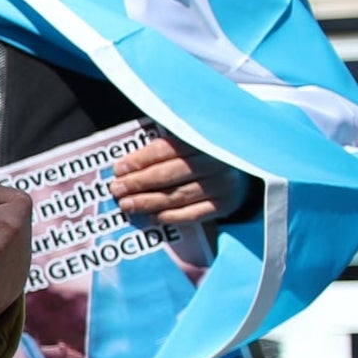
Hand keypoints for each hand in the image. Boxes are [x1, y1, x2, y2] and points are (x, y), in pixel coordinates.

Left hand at [112, 134, 246, 223]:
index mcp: (203, 140)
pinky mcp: (225, 205)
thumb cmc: (200, 156)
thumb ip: (161, 148)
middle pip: (171, 173)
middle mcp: (216, 161)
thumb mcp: (186, 143)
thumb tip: (123, 165)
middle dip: (139, 182)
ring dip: (149, 202)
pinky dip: (171, 217)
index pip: (167, 148)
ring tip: (126, 205)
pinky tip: (152, 217)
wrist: (241, 173)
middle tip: (117, 189)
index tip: (118, 169)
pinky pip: (194, 214)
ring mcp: (223, 184)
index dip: (140, 159)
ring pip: (179, 195)